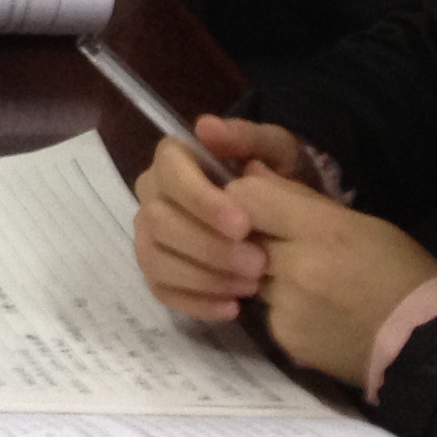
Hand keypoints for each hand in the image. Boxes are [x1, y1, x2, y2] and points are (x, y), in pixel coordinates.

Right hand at [132, 117, 308, 320]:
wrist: (286, 220)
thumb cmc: (278, 180)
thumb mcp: (278, 152)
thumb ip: (250, 137)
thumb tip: (205, 128)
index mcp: (175, 159)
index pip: (168, 172)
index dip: (199, 200)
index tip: (243, 226)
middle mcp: (152, 195)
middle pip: (158, 221)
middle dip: (208, 247)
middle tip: (258, 264)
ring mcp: (150, 235)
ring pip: (154, 258)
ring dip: (202, 277)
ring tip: (251, 288)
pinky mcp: (157, 270)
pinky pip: (160, 289)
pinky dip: (195, 303)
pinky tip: (232, 308)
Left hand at [226, 169, 436, 385]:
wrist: (428, 343)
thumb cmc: (401, 272)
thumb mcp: (359, 223)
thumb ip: (299, 199)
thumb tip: (250, 173)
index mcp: (320, 229)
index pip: (245, 198)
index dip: (243, 198)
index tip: (256, 205)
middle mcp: (295, 267)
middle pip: (238, 238)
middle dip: (249, 236)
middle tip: (274, 241)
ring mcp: (287, 306)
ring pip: (246, 276)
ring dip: (263, 274)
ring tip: (303, 280)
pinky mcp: (285, 337)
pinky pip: (265, 312)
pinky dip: (280, 307)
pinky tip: (311, 311)